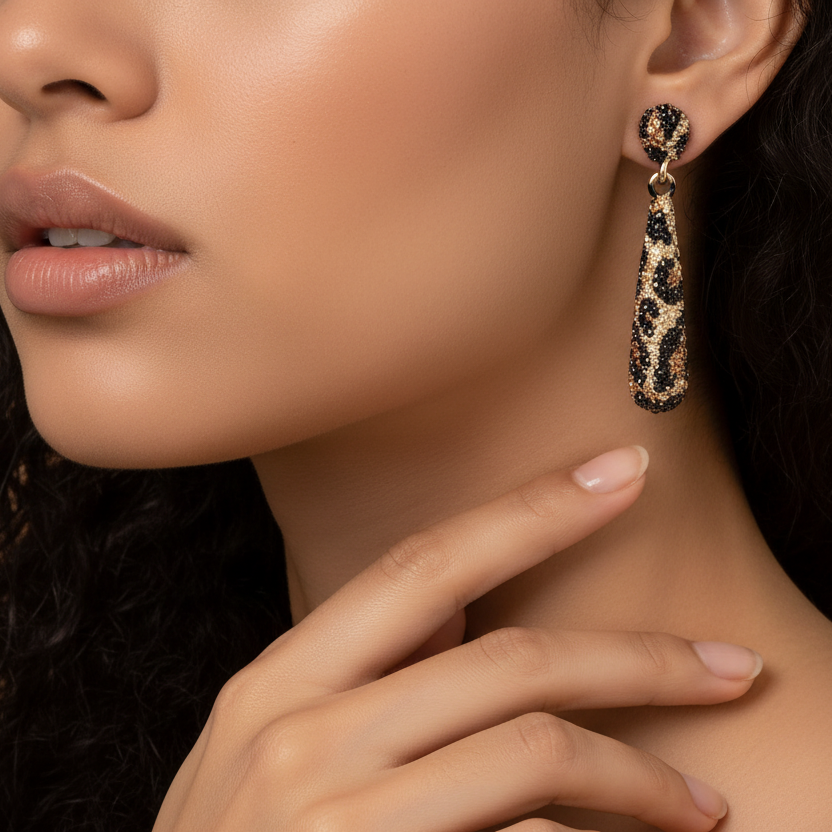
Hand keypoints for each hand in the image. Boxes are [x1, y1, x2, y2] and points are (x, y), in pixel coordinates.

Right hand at [153, 447, 759, 831]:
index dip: (531, 511)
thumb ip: (353, 680)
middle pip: (510, 659)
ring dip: (641, 774)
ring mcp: (337, 815)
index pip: (425, 565)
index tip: (620, 474)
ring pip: (536, 751)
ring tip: (704, 800)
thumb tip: (466, 613)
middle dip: (638, 656)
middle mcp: (301, 734)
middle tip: (729, 663)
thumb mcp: (263, 754)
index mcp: (277, 683)